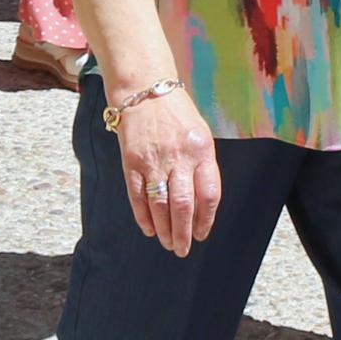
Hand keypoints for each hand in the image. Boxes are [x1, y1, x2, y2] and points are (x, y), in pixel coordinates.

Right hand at [113, 85, 226, 258]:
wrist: (145, 90)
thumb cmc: (177, 115)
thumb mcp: (200, 135)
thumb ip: (202, 167)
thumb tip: (202, 206)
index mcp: (202, 150)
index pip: (208, 194)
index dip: (205, 219)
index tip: (201, 234)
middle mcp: (179, 157)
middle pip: (183, 205)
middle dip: (183, 233)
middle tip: (182, 249)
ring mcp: (154, 160)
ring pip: (160, 205)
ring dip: (164, 230)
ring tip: (167, 243)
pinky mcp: (132, 162)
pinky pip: (138, 196)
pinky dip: (143, 217)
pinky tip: (149, 229)